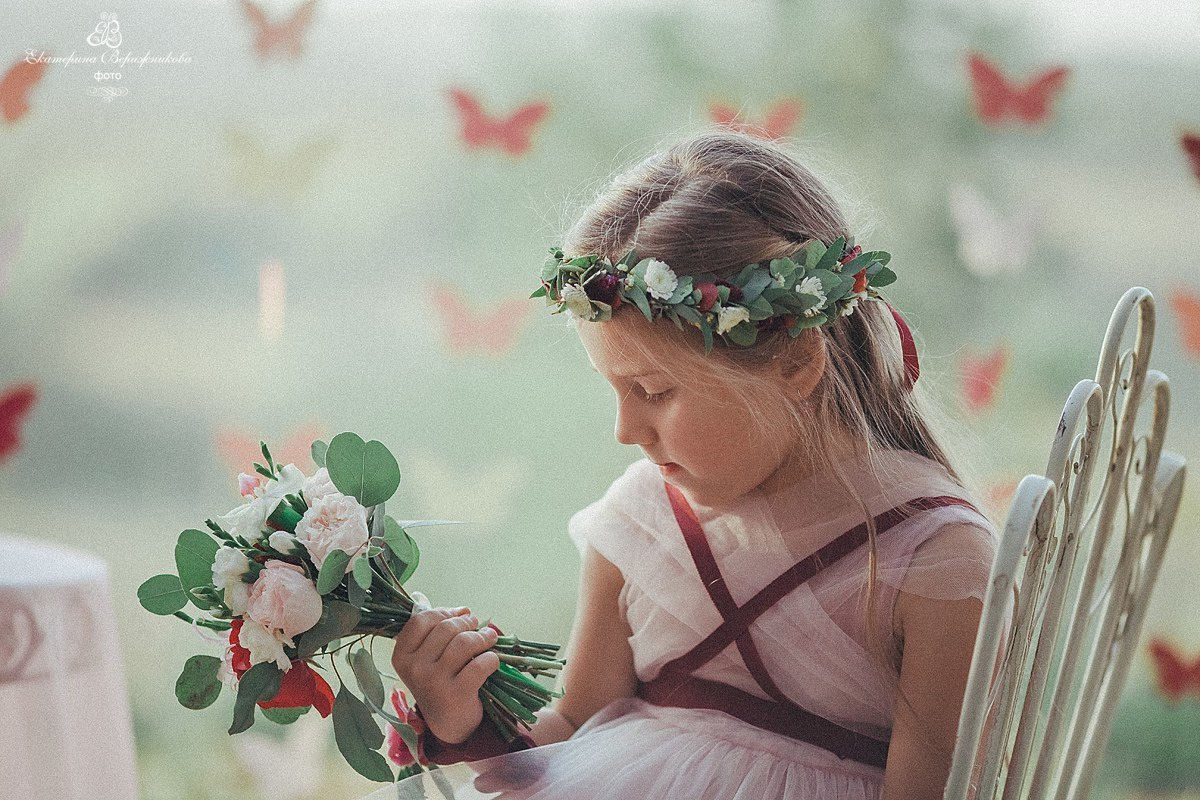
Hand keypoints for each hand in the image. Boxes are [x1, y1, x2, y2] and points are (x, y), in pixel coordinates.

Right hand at [391, 606, 500, 743]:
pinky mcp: (456, 694)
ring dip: (483, 637)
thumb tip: (462, 609)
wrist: (447, 723)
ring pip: (464, 643)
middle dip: (467, 623)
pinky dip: (491, 659)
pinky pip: (480, 664)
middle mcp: (414, 669)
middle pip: (446, 628)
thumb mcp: (426, 658)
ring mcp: (434, 682)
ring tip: (489, 638)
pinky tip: (492, 661)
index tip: (459, 614)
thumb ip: (435, 632)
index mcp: (402, 656)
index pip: (421, 620)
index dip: (444, 612)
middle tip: (477, 626)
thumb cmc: (438, 682)